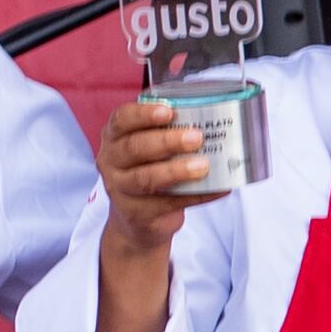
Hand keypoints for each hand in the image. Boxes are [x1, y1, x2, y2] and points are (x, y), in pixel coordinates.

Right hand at [93, 96, 218, 260]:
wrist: (138, 218)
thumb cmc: (149, 169)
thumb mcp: (150, 149)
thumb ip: (170, 134)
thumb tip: (215, 122)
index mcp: (115, 137)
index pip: (121, 119)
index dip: (143, 114)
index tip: (169, 112)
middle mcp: (111, 161)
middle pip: (134, 148)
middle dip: (166, 141)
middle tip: (196, 138)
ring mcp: (121, 189)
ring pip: (145, 178)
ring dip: (177, 171)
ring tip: (203, 166)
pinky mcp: (138, 213)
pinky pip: (169, 203)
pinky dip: (198, 195)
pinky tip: (219, 188)